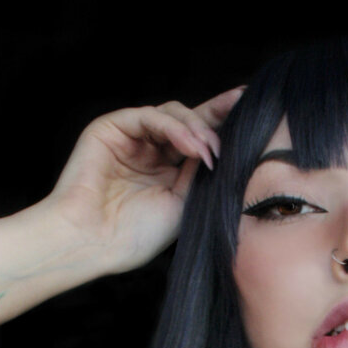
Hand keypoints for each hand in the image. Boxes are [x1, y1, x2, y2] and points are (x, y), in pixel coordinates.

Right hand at [45, 87, 244, 271]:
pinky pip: (148, 116)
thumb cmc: (135, 235)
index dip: (222, 128)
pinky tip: (192, 146)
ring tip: (210, 150)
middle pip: (188, 120)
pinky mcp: (110, 128)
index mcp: (167, 171)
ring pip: (171, 114)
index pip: (198, 142)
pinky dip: (173, 127)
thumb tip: (224, 149)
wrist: (94, 243)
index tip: (253, 118)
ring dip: (196, 128)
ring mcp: (130, 138)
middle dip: (217, 111)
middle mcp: (150, 151)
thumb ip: (201, 174)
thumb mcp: (183, 204)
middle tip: (242, 104)